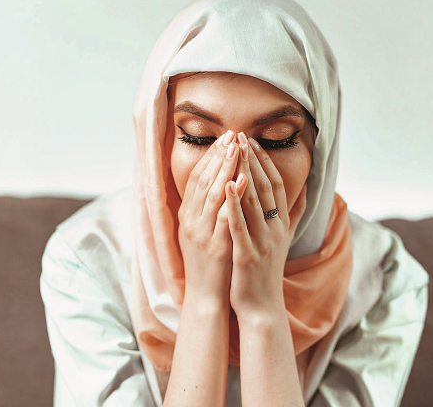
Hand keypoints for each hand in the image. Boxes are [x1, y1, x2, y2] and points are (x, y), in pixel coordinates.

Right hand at [178, 130, 241, 306]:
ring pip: (212, 193)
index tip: (225, 138)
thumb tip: (224, 185)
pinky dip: (233, 197)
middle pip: (203, 179)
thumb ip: (212, 209)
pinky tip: (243, 180)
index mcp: (189, 215)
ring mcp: (201, 233)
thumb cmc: (212, 264)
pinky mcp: (214, 246)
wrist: (206, 298)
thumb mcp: (207, 232)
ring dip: (225, 168)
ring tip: (238, 147)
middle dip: (219, 155)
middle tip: (232, 134)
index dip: (210, 156)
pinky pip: (224, 217)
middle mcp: (191, 220)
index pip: (197, 177)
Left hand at [225, 133, 307, 321]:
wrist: (262, 307)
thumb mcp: (284, 239)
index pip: (275, 186)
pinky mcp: (247, 254)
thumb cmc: (267, 271)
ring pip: (253, 201)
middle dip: (252, 160)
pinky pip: (240, 225)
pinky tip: (227, 185)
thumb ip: (296, 214)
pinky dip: (234, 204)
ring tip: (233, 151)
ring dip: (243, 174)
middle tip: (241, 136)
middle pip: (264, 187)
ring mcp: (262, 242)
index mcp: (281, 224)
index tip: (254, 142)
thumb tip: (308, 191)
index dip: (266, 162)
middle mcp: (275, 229)